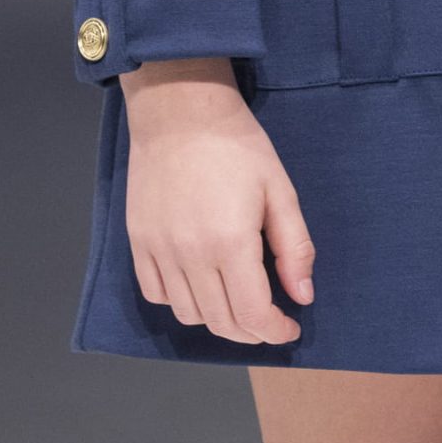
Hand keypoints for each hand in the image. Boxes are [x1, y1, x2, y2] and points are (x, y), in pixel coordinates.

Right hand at [119, 58, 315, 343]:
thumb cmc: (236, 144)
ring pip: (188, 314)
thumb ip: (294, 247)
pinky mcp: (138, 242)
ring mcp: (159, 250)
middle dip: (251, 332)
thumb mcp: (279, 189)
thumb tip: (303, 296)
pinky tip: (200, 285)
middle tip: (269, 320)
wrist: (180, 110)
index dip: (275, 331)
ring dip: (217, 319)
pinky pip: (157, 294)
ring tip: (237, 302)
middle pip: (221, 322)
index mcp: (231, 242)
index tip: (289, 328)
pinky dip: (181, 301)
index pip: (253, 314)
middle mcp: (190, 254)